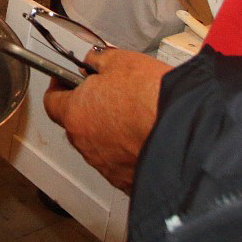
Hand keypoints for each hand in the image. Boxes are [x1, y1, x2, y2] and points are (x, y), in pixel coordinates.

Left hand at [43, 48, 168, 191]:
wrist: (189, 133)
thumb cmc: (153, 98)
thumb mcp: (121, 61)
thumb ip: (98, 60)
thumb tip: (93, 61)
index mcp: (76, 113)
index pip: (52, 101)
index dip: (59, 87)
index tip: (67, 79)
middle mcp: (85, 144)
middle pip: (76, 123)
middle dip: (88, 107)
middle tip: (108, 93)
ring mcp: (106, 165)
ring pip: (99, 144)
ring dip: (109, 131)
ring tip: (134, 115)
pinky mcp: (127, 181)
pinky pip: (120, 163)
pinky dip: (127, 151)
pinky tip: (144, 136)